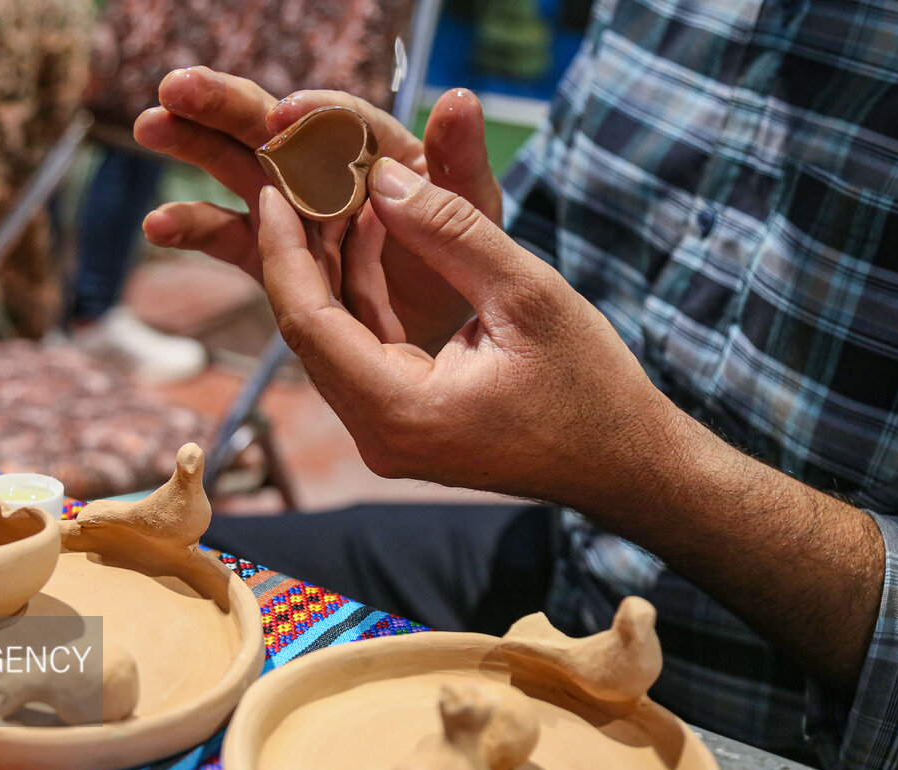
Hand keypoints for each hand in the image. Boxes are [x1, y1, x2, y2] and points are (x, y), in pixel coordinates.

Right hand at [133, 66, 501, 350]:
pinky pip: (231, 236)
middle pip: (271, 127)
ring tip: (151, 127)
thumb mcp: (475, 211)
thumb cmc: (469, 262)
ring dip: (194, 147)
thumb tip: (460, 98)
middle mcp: (329, 170)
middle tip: (178, 87)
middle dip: (225, 106)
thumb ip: (461, 162)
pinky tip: (158, 224)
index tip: (283, 116)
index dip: (311, 117)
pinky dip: (194, 228)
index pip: (340, 123)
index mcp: (379, 150)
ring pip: (239, 169)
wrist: (449, 327)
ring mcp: (295, 211)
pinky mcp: (274, 252)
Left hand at [257, 156, 672, 507]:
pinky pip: (361, 354)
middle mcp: (378, 436)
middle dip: (302, 253)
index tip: (273, 189)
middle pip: (309, 334)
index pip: (309, 322)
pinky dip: (362, 298)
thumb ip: (450, 233)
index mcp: (400, 412)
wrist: (624, 462)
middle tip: (302, 180)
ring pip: (332, 342)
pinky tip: (370, 239)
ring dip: (331, 271)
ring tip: (335, 197)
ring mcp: (387, 437)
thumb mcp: (525, 294)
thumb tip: (383, 178)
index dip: (285, 250)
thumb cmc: (590, 386)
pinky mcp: (402, 427)